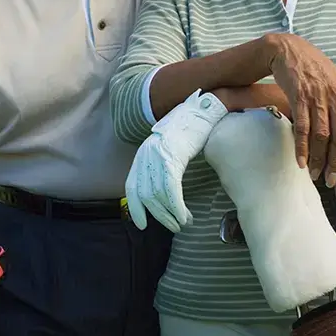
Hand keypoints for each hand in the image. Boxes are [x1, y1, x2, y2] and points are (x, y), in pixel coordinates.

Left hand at [125, 89, 227, 232]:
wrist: (203, 108)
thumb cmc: (192, 128)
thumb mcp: (171, 146)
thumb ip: (165, 163)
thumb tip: (167, 185)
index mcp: (144, 153)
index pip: (132, 186)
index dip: (135, 207)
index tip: (140, 224)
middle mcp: (146, 155)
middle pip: (145, 196)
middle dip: (158, 216)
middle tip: (172, 227)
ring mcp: (158, 156)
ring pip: (157, 196)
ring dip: (170, 215)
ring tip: (182, 223)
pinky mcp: (172, 157)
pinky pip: (170, 190)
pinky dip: (177, 207)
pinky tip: (185, 216)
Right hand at [266, 34, 335, 186]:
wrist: (290, 50)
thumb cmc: (315, 71)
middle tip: (331, 180)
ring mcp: (319, 97)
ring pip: (322, 135)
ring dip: (319, 159)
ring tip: (315, 174)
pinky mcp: (299, 96)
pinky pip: (303, 127)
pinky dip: (302, 147)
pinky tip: (301, 160)